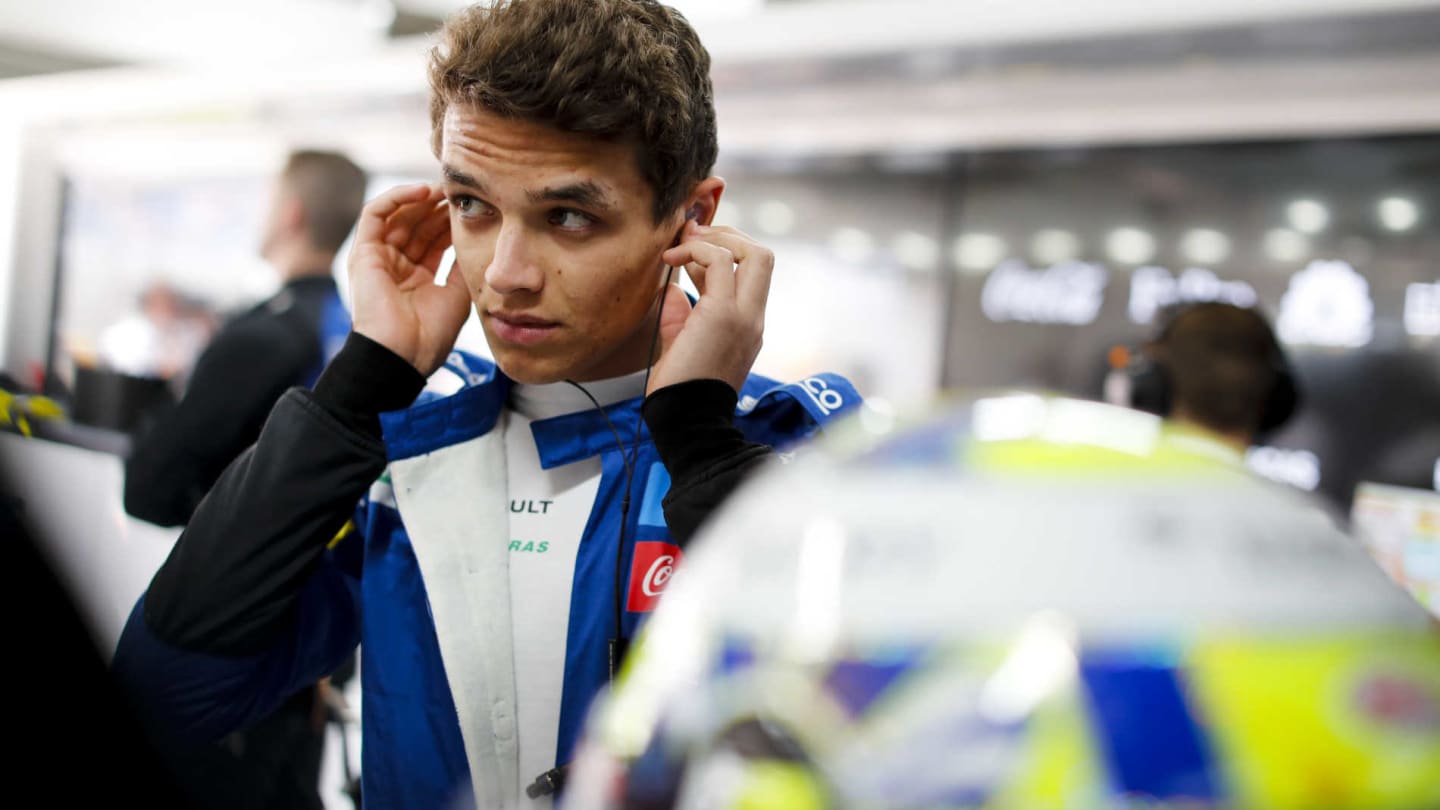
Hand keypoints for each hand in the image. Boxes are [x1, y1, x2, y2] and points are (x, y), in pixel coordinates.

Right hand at [348, 184, 469, 375]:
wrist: (402, 355)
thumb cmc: (429, 335)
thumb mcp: (456, 294)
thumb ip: (461, 265)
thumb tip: (475, 237)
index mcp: (418, 278)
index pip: (434, 240)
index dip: (451, 222)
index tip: (473, 207)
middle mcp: (396, 266)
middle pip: (418, 225)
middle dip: (439, 207)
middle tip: (460, 191)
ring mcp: (378, 258)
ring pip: (398, 215)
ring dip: (421, 199)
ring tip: (445, 188)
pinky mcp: (362, 253)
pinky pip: (374, 213)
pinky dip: (396, 197)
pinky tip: (422, 192)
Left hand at [650, 221, 772, 394]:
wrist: (685, 419)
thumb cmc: (680, 389)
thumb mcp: (682, 342)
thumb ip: (681, 314)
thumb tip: (673, 288)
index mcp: (748, 325)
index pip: (751, 272)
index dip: (723, 251)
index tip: (689, 251)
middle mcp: (753, 317)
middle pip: (763, 255)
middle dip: (728, 235)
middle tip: (693, 236)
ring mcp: (744, 316)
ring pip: (752, 252)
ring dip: (714, 238)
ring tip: (681, 244)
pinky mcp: (723, 315)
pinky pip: (719, 261)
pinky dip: (695, 250)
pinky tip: (671, 260)